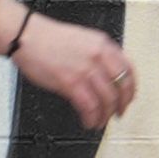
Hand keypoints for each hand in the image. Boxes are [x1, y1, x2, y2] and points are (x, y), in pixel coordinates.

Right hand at [2, 13, 136, 130]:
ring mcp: (86, 70)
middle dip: (122, 104)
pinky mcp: (71, 82)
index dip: (131, 88)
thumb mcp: (84, 40)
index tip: (128, 97)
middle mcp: (99, 56)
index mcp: (104, 44)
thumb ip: (98, 56)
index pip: (129, 69)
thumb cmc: (49, 39)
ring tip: (100, 121)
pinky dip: (92, 118)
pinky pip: (89, 106)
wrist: (27, 36)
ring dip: (105, 115)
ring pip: (107, 99)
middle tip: (118, 113)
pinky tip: (89, 121)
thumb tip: (107, 76)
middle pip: (121, 86)